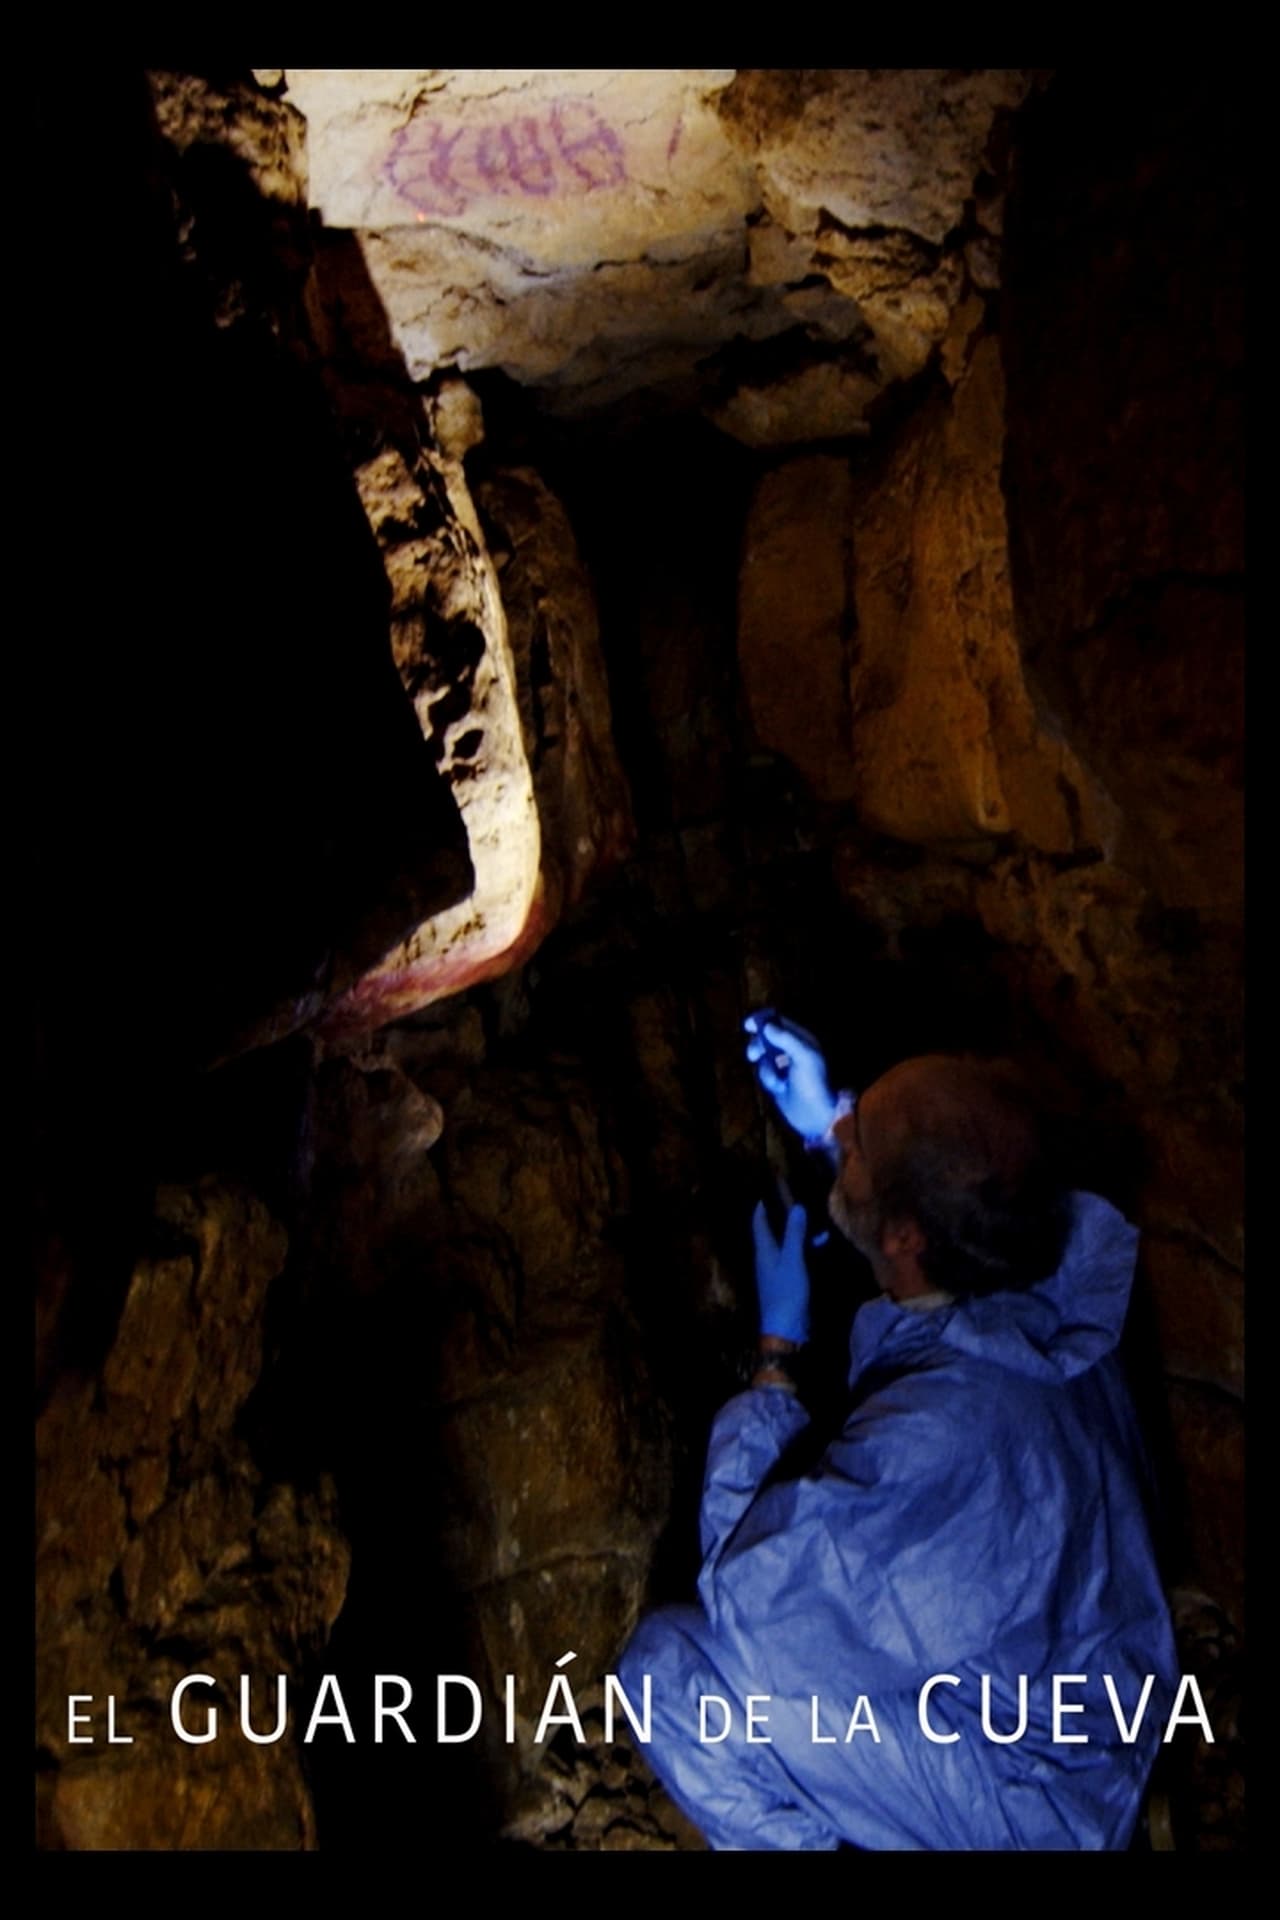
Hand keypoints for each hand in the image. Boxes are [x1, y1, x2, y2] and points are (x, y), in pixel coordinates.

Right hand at [743, 1009, 837, 1141]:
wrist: (816, 1115)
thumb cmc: (814, 1084)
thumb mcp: (804, 1057)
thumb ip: (786, 1039)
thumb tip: (766, 1026)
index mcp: (802, 1040)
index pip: (780, 1022)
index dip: (764, 1020)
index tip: (748, 1025)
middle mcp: (792, 1050)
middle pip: (767, 1038)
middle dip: (759, 1045)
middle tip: (753, 1055)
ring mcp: (784, 1066)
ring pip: (763, 1057)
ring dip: (766, 1067)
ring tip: (775, 1079)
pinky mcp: (777, 1081)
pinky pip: (765, 1073)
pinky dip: (768, 1079)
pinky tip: (779, 1088)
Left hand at [752, 1199, 809, 1343]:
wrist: (786, 1328)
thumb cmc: (786, 1291)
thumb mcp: (792, 1260)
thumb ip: (794, 1234)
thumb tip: (797, 1207)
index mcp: (764, 1251)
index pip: (758, 1223)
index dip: (762, 1207)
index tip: (769, 1191)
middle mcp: (767, 1258)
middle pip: (773, 1233)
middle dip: (785, 1218)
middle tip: (799, 1202)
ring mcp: (777, 1271)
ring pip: (787, 1246)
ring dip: (799, 1235)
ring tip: (818, 1223)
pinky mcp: (788, 1282)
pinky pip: (796, 1259)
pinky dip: (806, 1251)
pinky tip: (822, 1247)